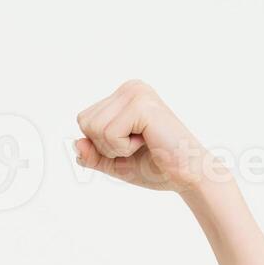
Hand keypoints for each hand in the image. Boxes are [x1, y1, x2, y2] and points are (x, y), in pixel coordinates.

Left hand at [71, 79, 222, 194]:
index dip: (100, 144)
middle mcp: (130, 87)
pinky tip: (148, 143)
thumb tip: (75, 143)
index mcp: (123, 95)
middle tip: (138, 147)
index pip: (84, 120)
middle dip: (106, 146)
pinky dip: (123, 148)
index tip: (131, 145)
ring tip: (143, 144)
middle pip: (85, 122)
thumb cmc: (157, 167)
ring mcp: (136, 93)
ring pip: (93, 128)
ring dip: (115, 148)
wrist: (189, 176)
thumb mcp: (115, 163)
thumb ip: (92, 155)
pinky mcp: (142, 105)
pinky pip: (108, 134)